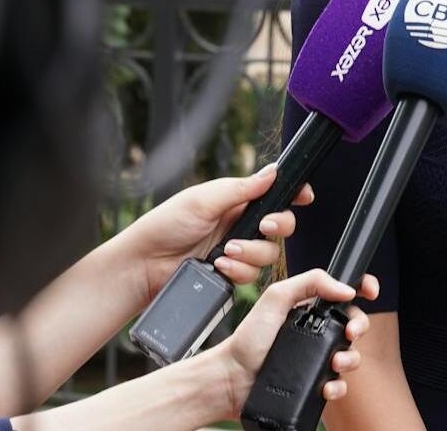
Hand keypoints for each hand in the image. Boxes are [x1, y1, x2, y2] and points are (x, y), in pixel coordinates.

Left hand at [118, 165, 308, 302]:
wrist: (143, 266)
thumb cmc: (163, 226)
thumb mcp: (203, 199)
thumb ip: (241, 188)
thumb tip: (272, 172)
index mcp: (235, 200)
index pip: (274, 194)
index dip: (293, 195)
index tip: (304, 196)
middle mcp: (240, 225)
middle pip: (282, 226)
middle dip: (278, 226)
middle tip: (264, 226)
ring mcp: (237, 251)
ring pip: (269, 254)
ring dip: (251, 252)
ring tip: (225, 251)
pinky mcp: (231, 274)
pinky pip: (252, 275)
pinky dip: (239, 270)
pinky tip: (220, 266)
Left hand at [209, 269, 378, 417]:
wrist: (232, 378)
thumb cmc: (248, 339)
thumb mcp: (276, 298)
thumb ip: (310, 282)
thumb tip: (345, 289)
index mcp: (310, 309)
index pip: (344, 294)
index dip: (362, 290)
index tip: (369, 292)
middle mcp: (317, 332)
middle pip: (354, 325)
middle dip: (360, 327)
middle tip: (350, 332)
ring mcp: (316, 359)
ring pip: (351, 356)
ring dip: (351, 359)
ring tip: (336, 362)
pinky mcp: (314, 383)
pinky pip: (338, 385)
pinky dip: (338, 387)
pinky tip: (328, 386)